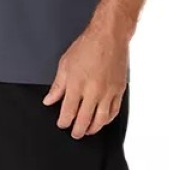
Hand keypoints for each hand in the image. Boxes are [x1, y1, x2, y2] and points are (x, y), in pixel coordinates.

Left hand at [42, 24, 128, 138]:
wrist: (109, 36)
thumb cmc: (87, 46)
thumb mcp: (65, 63)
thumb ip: (57, 85)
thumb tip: (49, 100)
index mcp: (76, 84)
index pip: (68, 112)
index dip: (63, 121)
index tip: (61, 124)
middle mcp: (93, 91)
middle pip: (84, 120)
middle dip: (77, 130)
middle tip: (74, 133)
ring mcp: (107, 92)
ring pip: (100, 120)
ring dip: (92, 129)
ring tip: (86, 131)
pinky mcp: (119, 90)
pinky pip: (113, 112)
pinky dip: (107, 120)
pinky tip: (102, 121)